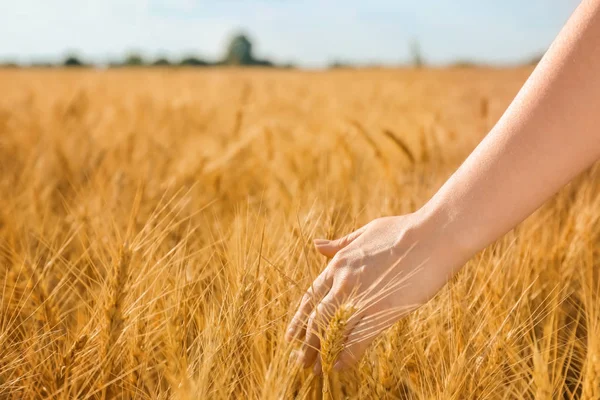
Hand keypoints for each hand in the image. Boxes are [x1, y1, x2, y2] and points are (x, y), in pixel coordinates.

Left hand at [285, 210, 469, 372]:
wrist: (432, 236)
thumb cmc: (403, 230)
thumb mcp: (365, 232)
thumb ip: (340, 243)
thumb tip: (316, 245)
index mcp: (338, 264)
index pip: (311, 297)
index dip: (300, 319)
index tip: (292, 336)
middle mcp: (343, 282)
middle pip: (316, 319)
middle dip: (306, 343)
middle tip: (299, 361)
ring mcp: (360, 298)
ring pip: (332, 332)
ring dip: (321, 354)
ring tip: (314, 371)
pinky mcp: (381, 312)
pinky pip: (357, 340)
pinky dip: (347, 356)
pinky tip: (340, 367)